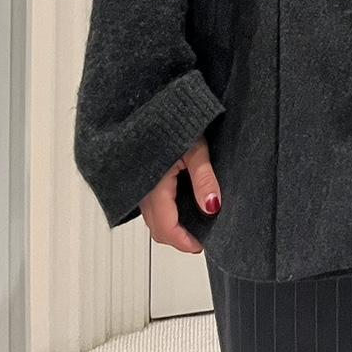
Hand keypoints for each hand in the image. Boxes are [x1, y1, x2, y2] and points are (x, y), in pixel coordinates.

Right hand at [139, 134, 222, 253]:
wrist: (148, 105)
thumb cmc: (172, 122)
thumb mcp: (194, 149)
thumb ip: (204, 179)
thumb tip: (212, 207)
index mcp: (154, 187)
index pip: (166, 227)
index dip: (183, 241)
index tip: (200, 246)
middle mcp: (142, 191)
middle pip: (158, 228)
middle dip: (177, 238)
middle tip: (199, 239)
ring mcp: (139, 186)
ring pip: (153, 218)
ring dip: (171, 225)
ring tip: (193, 224)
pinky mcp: (141, 179)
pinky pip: (150, 206)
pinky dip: (165, 213)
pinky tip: (180, 206)